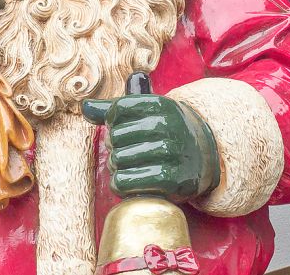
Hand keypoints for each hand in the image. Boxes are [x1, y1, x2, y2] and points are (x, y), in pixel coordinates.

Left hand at [82, 91, 219, 202]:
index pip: (119, 109)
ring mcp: (173, 152)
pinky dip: (121, 185)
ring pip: (120, 159)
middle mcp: (169, 125)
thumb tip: (85, 107)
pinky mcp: (172, 179)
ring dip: (117, 167)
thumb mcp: (147, 113)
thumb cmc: (165, 132)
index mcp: (162, 104)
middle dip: (115, 146)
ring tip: (126, 166)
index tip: (124, 127)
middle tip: (125, 151)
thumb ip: (114, 108)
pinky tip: (126, 182)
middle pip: (116, 136)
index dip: (113, 121)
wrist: (205, 156)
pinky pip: (127, 182)